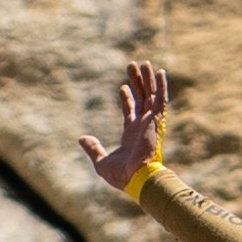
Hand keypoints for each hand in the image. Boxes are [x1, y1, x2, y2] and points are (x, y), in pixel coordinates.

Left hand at [79, 57, 167, 191]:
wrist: (137, 178)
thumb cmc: (121, 176)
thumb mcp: (101, 162)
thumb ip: (93, 149)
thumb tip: (81, 139)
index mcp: (132, 134)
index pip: (131, 111)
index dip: (127, 98)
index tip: (122, 86)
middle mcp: (143, 126)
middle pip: (141, 98)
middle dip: (137, 82)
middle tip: (131, 65)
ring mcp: (150, 122)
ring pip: (151, 95)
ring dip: (147, 79)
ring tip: (143, 63)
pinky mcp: (156, 120)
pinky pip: (160, 100)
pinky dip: (161, 86)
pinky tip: (159, 72)